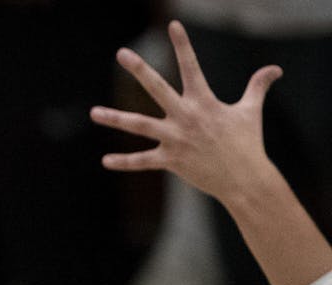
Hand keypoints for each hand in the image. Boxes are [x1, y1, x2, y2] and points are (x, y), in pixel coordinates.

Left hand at [90, 20, 280, 203]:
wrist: (244, 178)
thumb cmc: (247, 143)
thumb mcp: (251, 111)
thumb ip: (257, 87)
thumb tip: (274, 70)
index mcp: (204, 101)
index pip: (192, 66)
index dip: (183, 44)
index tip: (172, 24)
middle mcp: (186, 116)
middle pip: (157, 88)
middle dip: (139, 69)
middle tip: (122, 53)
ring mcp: (175, 138)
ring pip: (139, 125)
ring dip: (115, 118)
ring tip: (93, 112)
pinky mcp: (169, 160)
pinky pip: (142, 161)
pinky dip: (124, 162)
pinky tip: (105, 161)